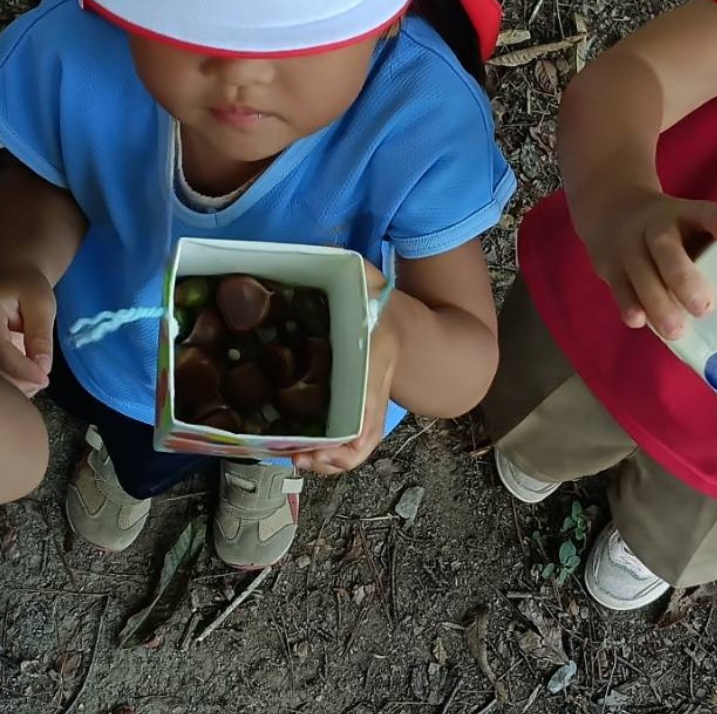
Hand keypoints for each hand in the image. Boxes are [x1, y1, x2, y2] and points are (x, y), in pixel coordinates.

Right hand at [0, 267, 56, 395]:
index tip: (43, 379)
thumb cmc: (29, 287)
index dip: (20, 368)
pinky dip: (9, 383)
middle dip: (15, 381)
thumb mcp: (42, 305)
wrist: (15, 278)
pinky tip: (27, 383)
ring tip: (37, 382)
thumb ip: (40, 335)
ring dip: (12, 385)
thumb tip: (42, 369)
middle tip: (42, 381)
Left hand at [289, 262, 402, 475]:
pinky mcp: (361, 414)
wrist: (420, 333)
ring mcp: (370, 408)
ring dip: (326, 462)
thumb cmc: (388, 306)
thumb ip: (345, 267)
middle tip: (298, 455)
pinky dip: (328, 454)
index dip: (347, 433)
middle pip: (361, 443)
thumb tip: (313, 253)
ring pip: (355, 451)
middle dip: (330, 458)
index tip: (319, 444)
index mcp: (377, 359)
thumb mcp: (368, 280)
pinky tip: (302, 448)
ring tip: (295, 456)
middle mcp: (375, 391)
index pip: (368, 408)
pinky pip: (350, 445)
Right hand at [574, 189, 716, 338]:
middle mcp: (654, 227)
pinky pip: (620, 287)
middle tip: (702, 308)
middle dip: (682, 278)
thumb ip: (710, 246)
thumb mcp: (687, 223)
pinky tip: (640, 321)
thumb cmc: (667, 229)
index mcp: (681, 214)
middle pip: (665, 248)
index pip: (703, 213)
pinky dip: (629, 304)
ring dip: (657, 302)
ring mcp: (629, 246)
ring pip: (640, 273)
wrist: (611, 211)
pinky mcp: (611, 267)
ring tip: (675, 330)